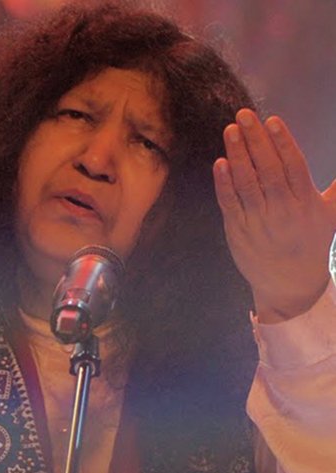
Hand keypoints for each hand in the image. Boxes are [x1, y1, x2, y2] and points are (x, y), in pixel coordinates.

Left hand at [213, 108, 335, 322]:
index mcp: (305, 202)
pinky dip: (224, 184)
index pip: (293, 165)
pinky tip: (219, 164)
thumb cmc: (310, 244)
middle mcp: (283, 210)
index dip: (282, 141)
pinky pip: (230, 204)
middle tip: (244, 115)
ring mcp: (258, 220)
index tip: (271, 120)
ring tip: (230, 131)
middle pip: (268, 169)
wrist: (289, 284)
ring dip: (238, 155)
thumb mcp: (330, 215)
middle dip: (256, 140)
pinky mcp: (238, 230)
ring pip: (247, 183)